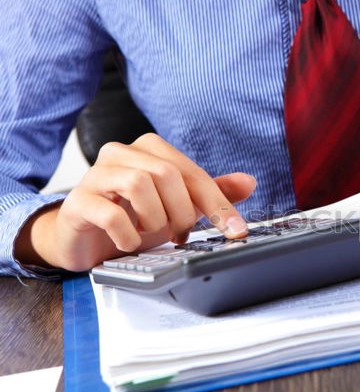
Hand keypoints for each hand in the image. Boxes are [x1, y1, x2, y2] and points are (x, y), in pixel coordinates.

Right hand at [15, 133, 256, 270]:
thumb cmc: (132, 217)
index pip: (192, 172)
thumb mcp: (177, 207)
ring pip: (139, 184)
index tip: (236, 230)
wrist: (86, 240)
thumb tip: (249, 182)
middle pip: (167, 174)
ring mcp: (95, 175)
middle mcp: (120, 153)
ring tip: (149, 232)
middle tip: (178, 234)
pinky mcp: (77, 202)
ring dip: (155, 219)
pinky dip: (129, 235)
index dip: (218, 204)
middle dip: (182, 212)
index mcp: (149, 149)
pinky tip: (129, 242)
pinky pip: (110, 214)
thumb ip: (210, 194)